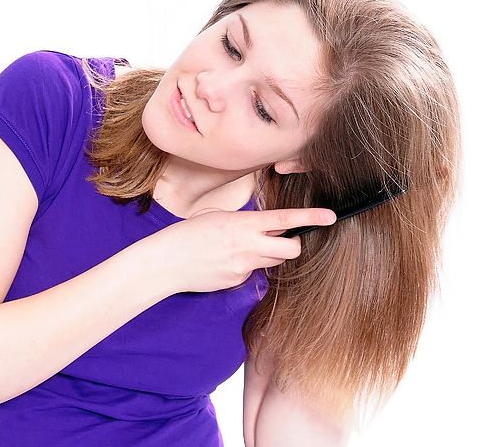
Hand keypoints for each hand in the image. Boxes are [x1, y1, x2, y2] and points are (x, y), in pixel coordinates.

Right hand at [149, 207, 337, 292]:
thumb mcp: (219, 217)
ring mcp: (243, 267)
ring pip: (271, 262)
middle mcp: (248, 246)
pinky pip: (251, 274)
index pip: (285, 219)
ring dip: (267, 255)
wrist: (167, 262)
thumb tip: (266, 228)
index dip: (311, 217)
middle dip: (293, 245)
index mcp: (244, 223)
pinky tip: (224, 263)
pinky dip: (244, 267)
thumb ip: (246, 222)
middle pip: (290, 249)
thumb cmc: (190, 233)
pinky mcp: (237, 282)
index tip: (331, 216)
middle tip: (284, 241)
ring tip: (240, 249)